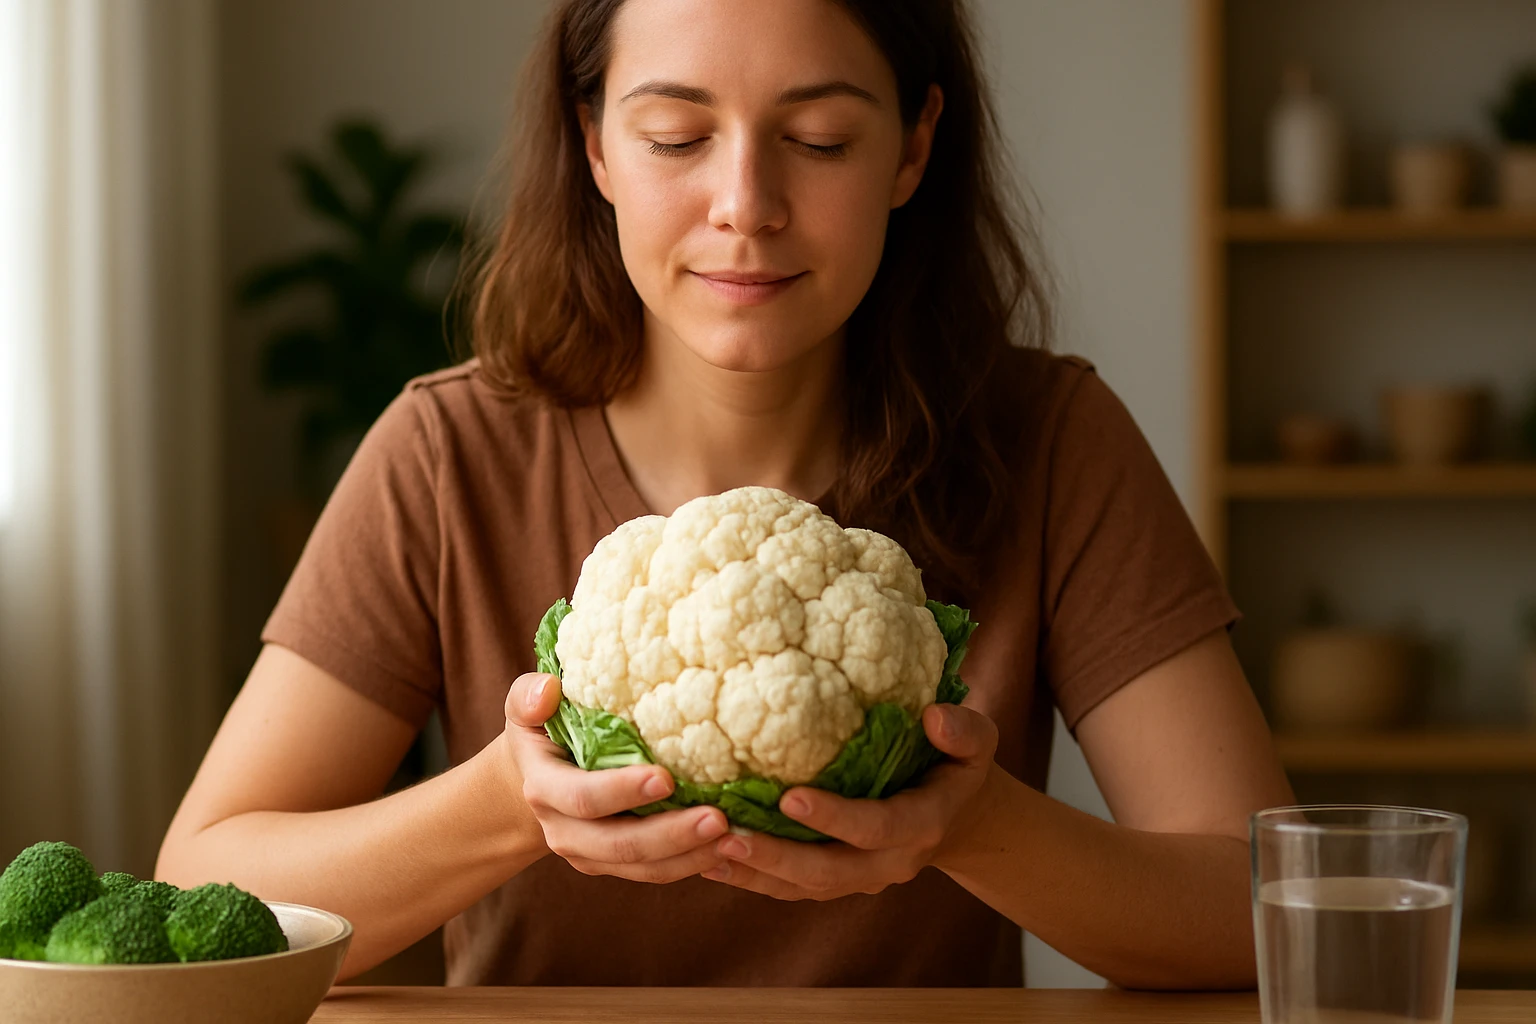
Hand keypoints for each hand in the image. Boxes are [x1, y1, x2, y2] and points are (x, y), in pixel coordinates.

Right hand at [500, 672, 729, 882]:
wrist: (532, 779)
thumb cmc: (541, 730)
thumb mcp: (526, 708)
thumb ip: (529, 697)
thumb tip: (547, 689)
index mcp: (544, 789)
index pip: (583, 798)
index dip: (622, 792)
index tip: (667, 778)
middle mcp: (564, 830)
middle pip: (620, 844)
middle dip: (671, 835)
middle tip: (718, 819)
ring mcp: (589, 854)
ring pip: (643, 866)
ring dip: (691, 857)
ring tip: (736, 838)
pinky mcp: (613, 864)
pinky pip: (654, 872)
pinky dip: (692, 865)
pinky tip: (729, 852)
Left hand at [700, 702, 998, 900]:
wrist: (961, 820)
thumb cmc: (958, 767)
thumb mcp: (978, 744)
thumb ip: (964, 731)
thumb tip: (933, 718)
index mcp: (922, 825)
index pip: (876, 827)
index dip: (835, 818)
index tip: (790, 798)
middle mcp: (890, 862)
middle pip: (829, 871)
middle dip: (778, 857)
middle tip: (728, 835)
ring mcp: (862, 878)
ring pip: (803, 887)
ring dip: (755, 873)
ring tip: (706, 852)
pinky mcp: (838, 882)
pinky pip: (791, 890)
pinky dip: (751, 880)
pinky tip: (708, 863)